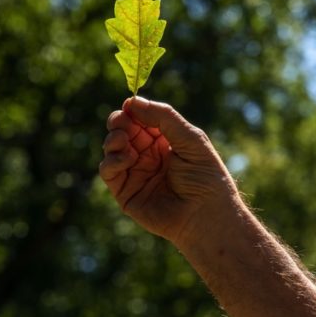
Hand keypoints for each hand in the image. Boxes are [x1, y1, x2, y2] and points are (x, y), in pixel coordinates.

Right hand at [99, 97, 238, 245]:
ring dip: (113, 140)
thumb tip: (133, 101)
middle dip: (119, 123)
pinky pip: (109, 171)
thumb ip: (163, 117)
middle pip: (123, 131)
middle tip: (122, 121)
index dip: (133, 111)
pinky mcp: (126, 193)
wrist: (206, 215)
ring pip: (112, 149)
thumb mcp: (190, 138)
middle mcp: (148, 156)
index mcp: (164, 142)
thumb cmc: (205, 177)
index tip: (129, 105)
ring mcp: (135, 174)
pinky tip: (127, 158)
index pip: (141, 120)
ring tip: (123, 140)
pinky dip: (112, 161)